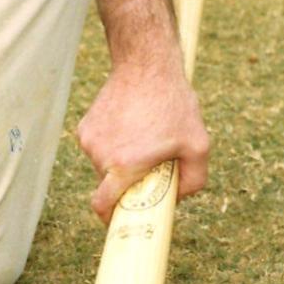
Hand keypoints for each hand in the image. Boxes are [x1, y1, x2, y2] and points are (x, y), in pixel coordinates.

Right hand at [76, 50, 209, 223]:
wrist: (146, 63)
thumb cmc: (173, 103)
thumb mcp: (198, 144)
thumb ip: (194, 180)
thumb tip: (177, 199)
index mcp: (124, 165)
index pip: (103, 206)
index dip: (111, 219)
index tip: (123, 220)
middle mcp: (100, 155)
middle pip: (110, 186)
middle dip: (129, 182)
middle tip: (151, 165)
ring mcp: (89, 139)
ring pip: (105, 166)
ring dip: (122, 160)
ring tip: (144, 136)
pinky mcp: (85, 126)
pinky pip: (99, 147)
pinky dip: (113, 144)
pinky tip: (131, 124)